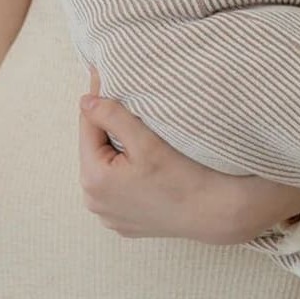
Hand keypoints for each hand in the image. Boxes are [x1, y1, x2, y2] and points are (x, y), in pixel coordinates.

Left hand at [78, 66, 235, 244]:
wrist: (214, 213)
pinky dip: (124, 173)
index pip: (88, 126)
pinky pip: (115, 188)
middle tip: (127, 104)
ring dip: (116, 149)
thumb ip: (111, 116)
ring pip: (105, 168)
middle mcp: (94, 202)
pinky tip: (144, 165)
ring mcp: (107, 215)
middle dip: (108, 126)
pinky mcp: (122, 222)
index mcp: (93, 180)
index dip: (98, 100)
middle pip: (95, 148)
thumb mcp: (145, 141)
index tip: (104, 76)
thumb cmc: (183, 177)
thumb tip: (85, 100)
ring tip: (137, 133)